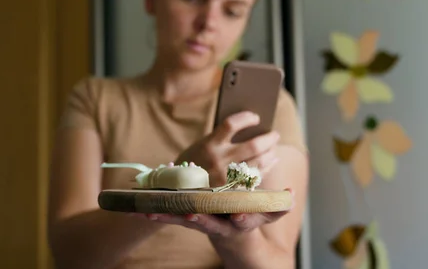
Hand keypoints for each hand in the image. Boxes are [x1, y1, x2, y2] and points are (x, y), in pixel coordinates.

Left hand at [136, 188, 294, 237]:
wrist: (230, 234)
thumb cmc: (249, 219)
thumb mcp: (266, 214)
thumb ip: (279, 205)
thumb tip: (290, 193)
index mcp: (237, 222)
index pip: (241, 221)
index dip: (241, 219)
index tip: (238, 217)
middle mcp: (217, 224)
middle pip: (206, 222)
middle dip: (196, 218)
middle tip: (190, 215)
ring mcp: (199, 222)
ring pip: (181, 219)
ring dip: (164, 216)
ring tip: (148, 212)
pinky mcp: (185, 217)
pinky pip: (168, 214)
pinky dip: (154, 210)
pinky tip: (137, 207)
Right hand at [175, 111, 280, 186]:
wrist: (179, 192)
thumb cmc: (195, 162)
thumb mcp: (202, 145)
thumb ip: (222, 137)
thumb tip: (251, 127)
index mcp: (209, 145)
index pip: (231, 124)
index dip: (246, 118)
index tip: (256, 117)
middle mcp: (217, 161)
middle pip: (252, 146)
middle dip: (268, 139)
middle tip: (275, 135)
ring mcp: (226, 178)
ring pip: (257, 163)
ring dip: (270, 153)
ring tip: (274, 148)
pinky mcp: (232, 191)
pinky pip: (255, 178)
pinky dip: (266, 168)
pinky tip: (271, 161)